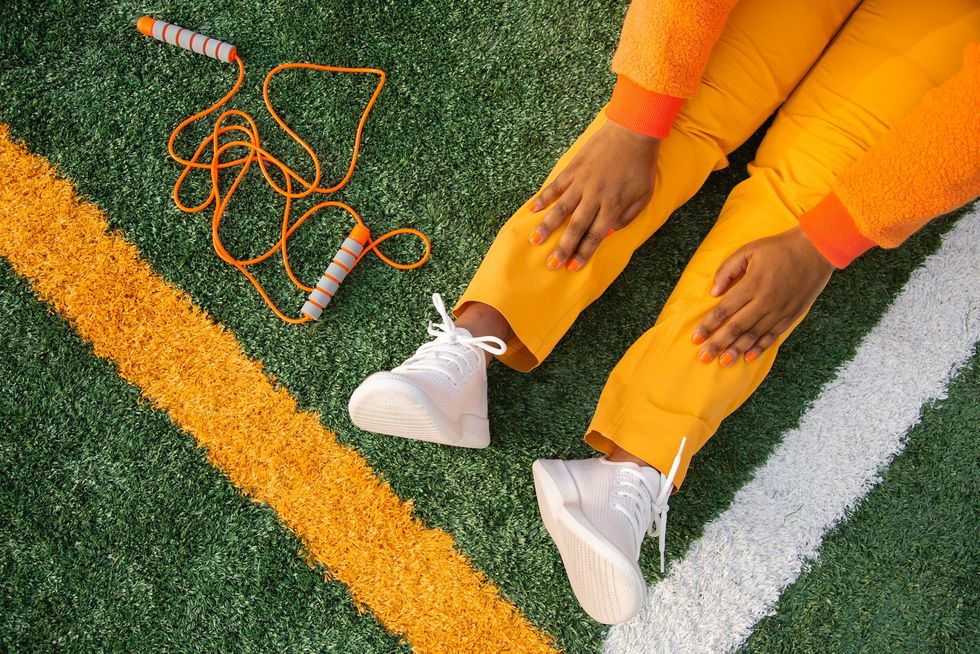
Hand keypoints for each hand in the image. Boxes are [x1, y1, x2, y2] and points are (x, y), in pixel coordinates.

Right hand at [528, 121, 658, 270]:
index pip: (595, 235)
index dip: (583, 253)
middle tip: (551, 264)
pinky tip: (533, 210)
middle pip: (576, 227)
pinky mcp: (574, 168)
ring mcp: (582, 182)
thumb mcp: (644, 195)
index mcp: (613, 205)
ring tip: (534, 240)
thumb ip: (628, 217)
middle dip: (563, 247)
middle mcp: (595, 196)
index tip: (572, 267)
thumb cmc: (641, 165)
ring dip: (547, 226)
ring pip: (561, 208)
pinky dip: (544, 198)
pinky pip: (556, 186)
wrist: (633, 132)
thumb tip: (609, 232)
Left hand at [691, 226, 833, 365]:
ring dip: (736, 350)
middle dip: (717, 344)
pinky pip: (772, 336)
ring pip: (753, 336)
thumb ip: (727, 270)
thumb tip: (713, 292)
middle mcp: (765, 301)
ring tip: (722, 362)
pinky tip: (748, 357)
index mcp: (752, 284)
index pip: (724, 310)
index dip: (708, 325)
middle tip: (703, 357)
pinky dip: (759, 348)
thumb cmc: (778, 248)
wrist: (817, 250)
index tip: (695, 338)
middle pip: (736, 327)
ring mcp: (779, 311)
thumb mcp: (749, 250)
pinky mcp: (791, 316)